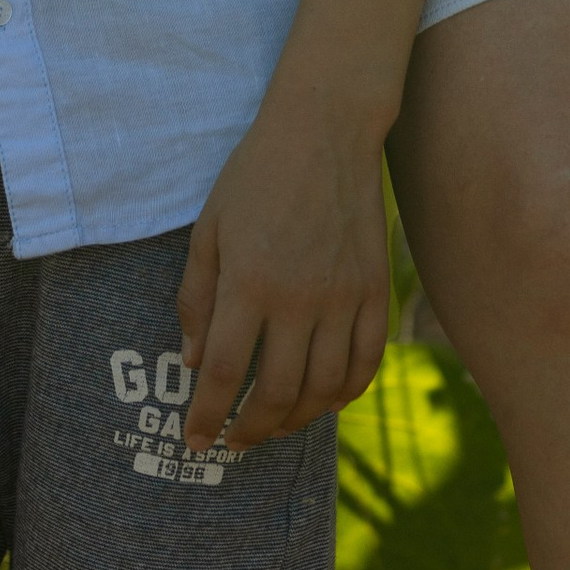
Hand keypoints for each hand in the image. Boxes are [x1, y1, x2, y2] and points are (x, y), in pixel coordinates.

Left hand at [175, 100, 390, 455]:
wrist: (326, 127)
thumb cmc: (257, 174)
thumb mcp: (210, 228)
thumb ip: (198, 296)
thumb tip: (193, 361)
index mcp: (250, 283)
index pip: (225, 375)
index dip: (206, 417)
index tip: (196, 442)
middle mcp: (299, 299)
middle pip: (277, 395)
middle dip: (250, 431)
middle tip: (234, 442)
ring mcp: (344, 298)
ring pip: (325, 390)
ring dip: (296, 420)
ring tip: (275, 425)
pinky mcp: (376, 290)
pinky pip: (367, 362)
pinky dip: (347, 393)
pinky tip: (326, 400)